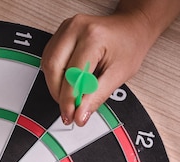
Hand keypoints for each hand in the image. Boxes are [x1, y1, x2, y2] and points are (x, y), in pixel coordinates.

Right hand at [41, 11, 152, 126]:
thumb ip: (97, 96)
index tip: (71, 116)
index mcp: (93, 37)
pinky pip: (49, 58)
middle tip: (69, 110)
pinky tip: (68, 83)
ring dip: (56, 86)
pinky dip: (56, 76)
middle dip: (59, 93)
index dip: (69, 99)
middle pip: (53, 67)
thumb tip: (80, 115)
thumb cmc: (128, 46)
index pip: (72, 73)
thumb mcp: (118, 75)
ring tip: (71, 97)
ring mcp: (65, 29)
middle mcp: (75, 28)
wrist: (131, 28)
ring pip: (48, 64)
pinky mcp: (60, 34)